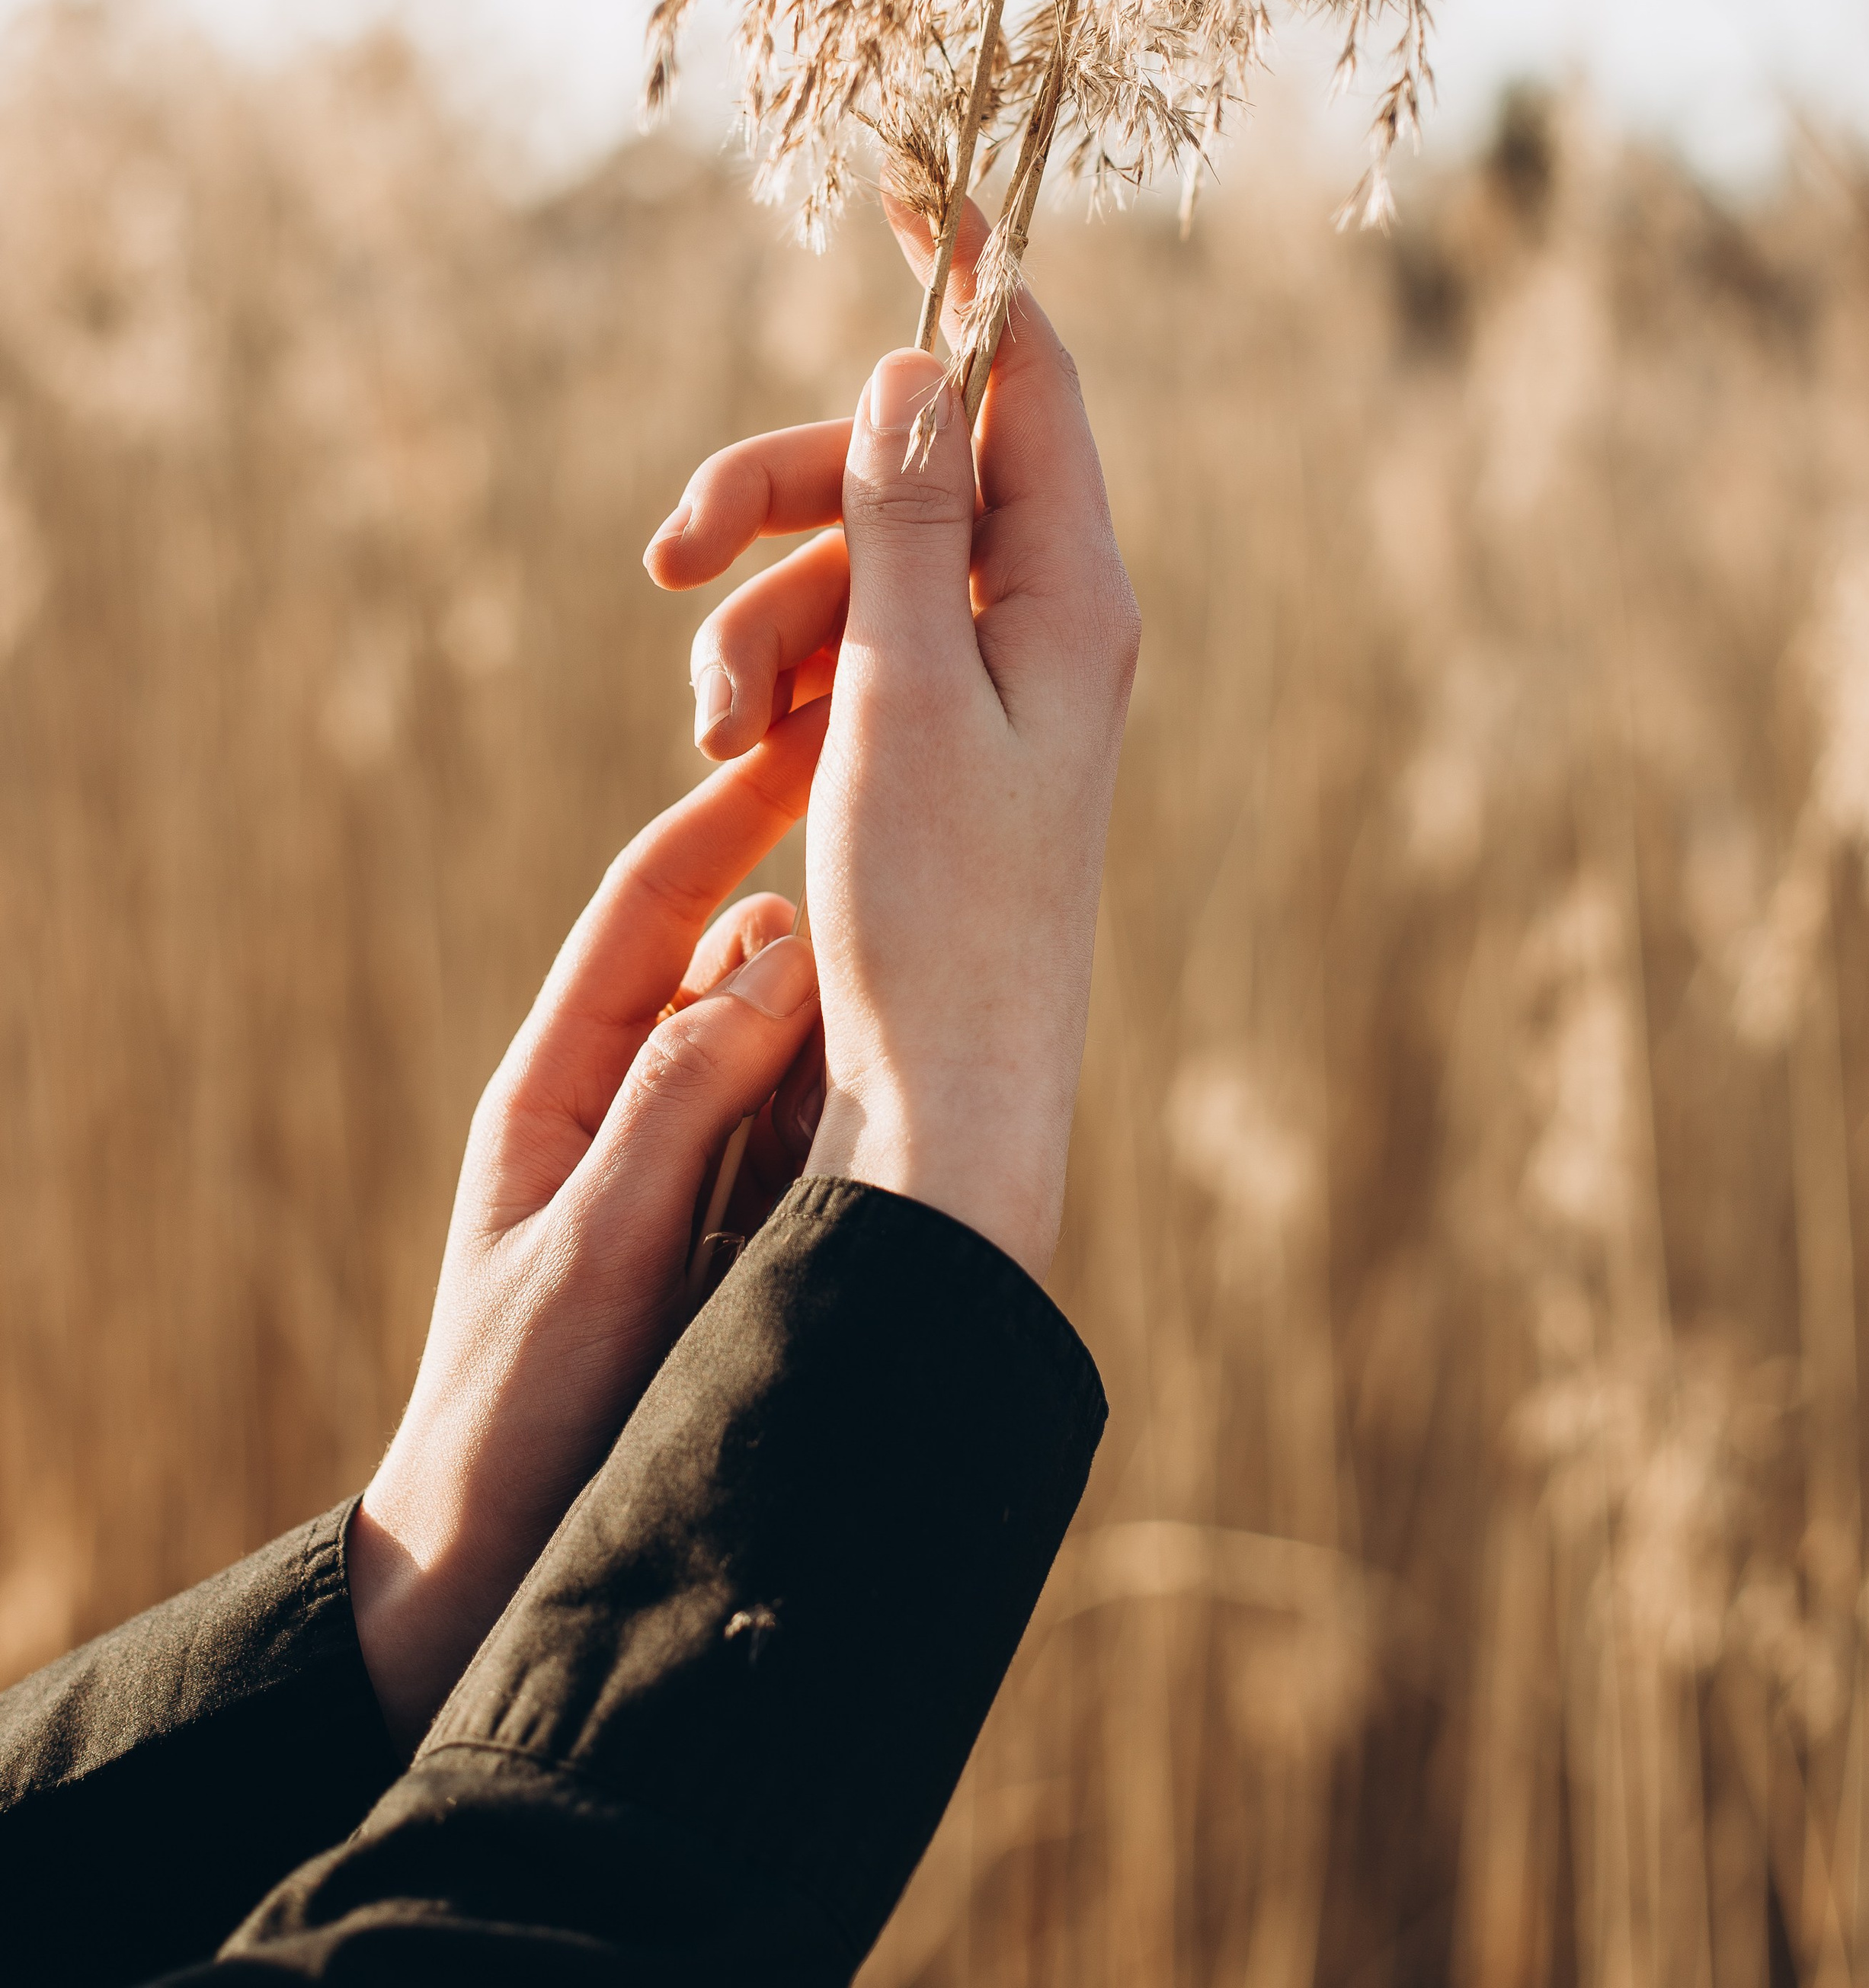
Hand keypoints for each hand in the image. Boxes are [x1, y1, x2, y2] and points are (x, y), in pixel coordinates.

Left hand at [348, 707, 828, 1753]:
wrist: (482, 1585)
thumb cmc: (514, 1416)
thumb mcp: (592, 1244)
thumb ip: (680, 1098)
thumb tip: (781, 942)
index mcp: (557, 1082)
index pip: (655, 902)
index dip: (733, 804)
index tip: (814, 722)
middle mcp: (627, 1104)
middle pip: (734, 960)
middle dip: (819, 890)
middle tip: (915, 815)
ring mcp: (688, 1169)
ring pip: (787, 1043)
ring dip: (854, 996)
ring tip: (947, 924)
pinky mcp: (735, 1235)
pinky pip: (809, 1132)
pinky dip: (862, 1090)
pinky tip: (931, 1065)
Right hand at [649, 184, 1138, 1281]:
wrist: (944, 1098)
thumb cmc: (941, 914)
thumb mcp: (904, 694)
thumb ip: (911, 522)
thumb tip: (927, 359)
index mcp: (1070, 589)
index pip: (1027, 379)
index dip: (965, 281)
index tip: (905, 189)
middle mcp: (1043, 616)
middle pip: (900, 468)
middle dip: (774, 493)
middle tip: (662, 551)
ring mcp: (989, 679)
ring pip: (851, 562)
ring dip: (759, 617)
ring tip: (716, 727)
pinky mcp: (933, 739)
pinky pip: (844, 648)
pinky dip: (777, 676)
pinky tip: (738, 754)